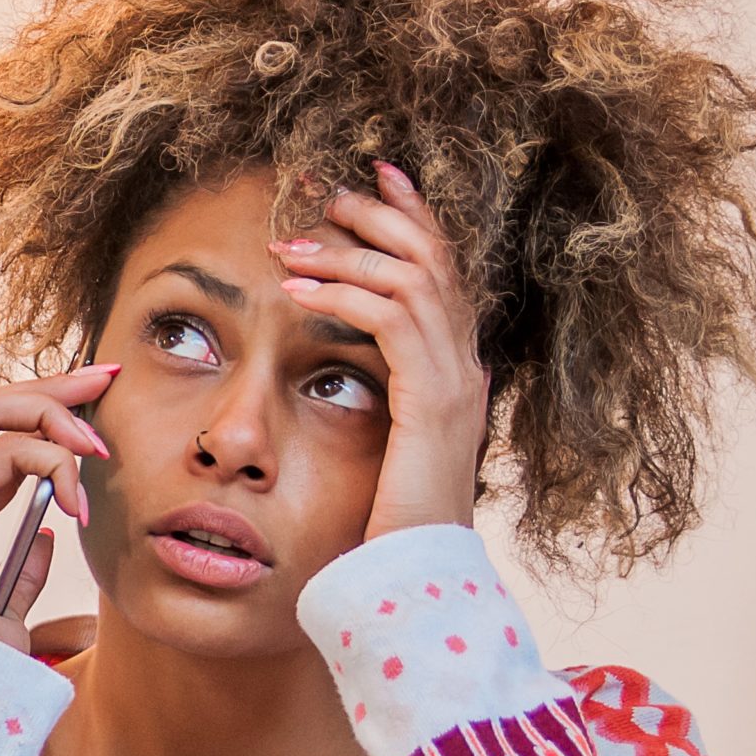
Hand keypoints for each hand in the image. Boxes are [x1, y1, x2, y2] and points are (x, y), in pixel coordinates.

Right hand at [0, 365, 119, 650]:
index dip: (40, 410)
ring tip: (97, 448)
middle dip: (49, 386)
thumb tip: (51, 540)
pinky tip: (76, 501)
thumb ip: (27, 575)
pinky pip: (0, 454)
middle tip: (106, 379)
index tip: (96, 404)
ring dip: (52, 415)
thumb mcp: (12, 616)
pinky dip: (47, 462)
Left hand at [269, 162, 490, 541]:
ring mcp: (455, 385)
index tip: (378, 174)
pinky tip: (297, 286)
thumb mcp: (377, 450)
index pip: (442, 274)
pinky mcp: (432, 404)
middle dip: (381, 215)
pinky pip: (393, 321)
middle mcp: (464, 370)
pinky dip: (344, 294)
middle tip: (327, 189)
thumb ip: (374, 403)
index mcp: (452, 375)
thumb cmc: (384, 527)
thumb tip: (341, 374)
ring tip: (292, 240)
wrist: (414, 582)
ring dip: (349, 250)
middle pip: (435, 260)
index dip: (414, 217)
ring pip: (414, 279)